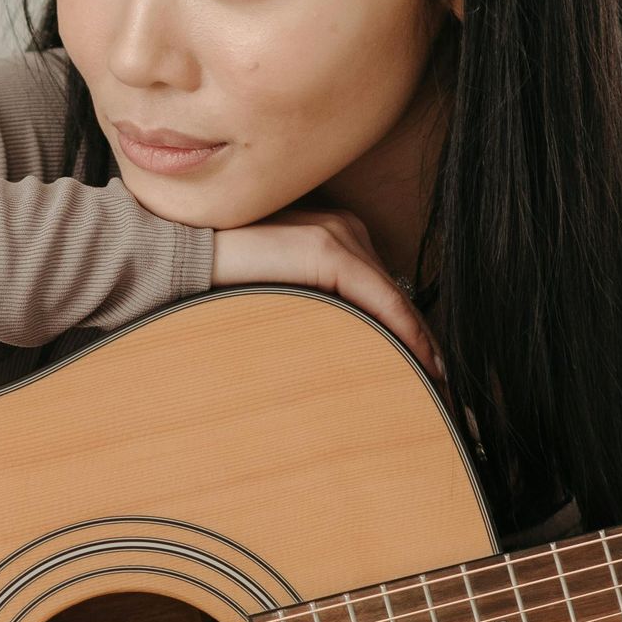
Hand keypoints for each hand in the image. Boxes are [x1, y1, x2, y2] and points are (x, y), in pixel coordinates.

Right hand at [210, 208, 442, 382]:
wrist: (175, 260)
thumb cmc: (216, 284)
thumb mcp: (279, 298)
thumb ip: (312, 307)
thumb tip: (342, 355)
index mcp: (332, 235)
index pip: (384, 292)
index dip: (411, 335)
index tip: (433, 379)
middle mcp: (343, 227)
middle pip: (396, 296)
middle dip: (422, 344)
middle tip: (447, 394)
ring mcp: (336, 234)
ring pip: (395, 300)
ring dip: (421, 345)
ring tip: (440, 388)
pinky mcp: (326, 249)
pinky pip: (383, 299)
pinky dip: (407, 333)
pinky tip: (425, 364)